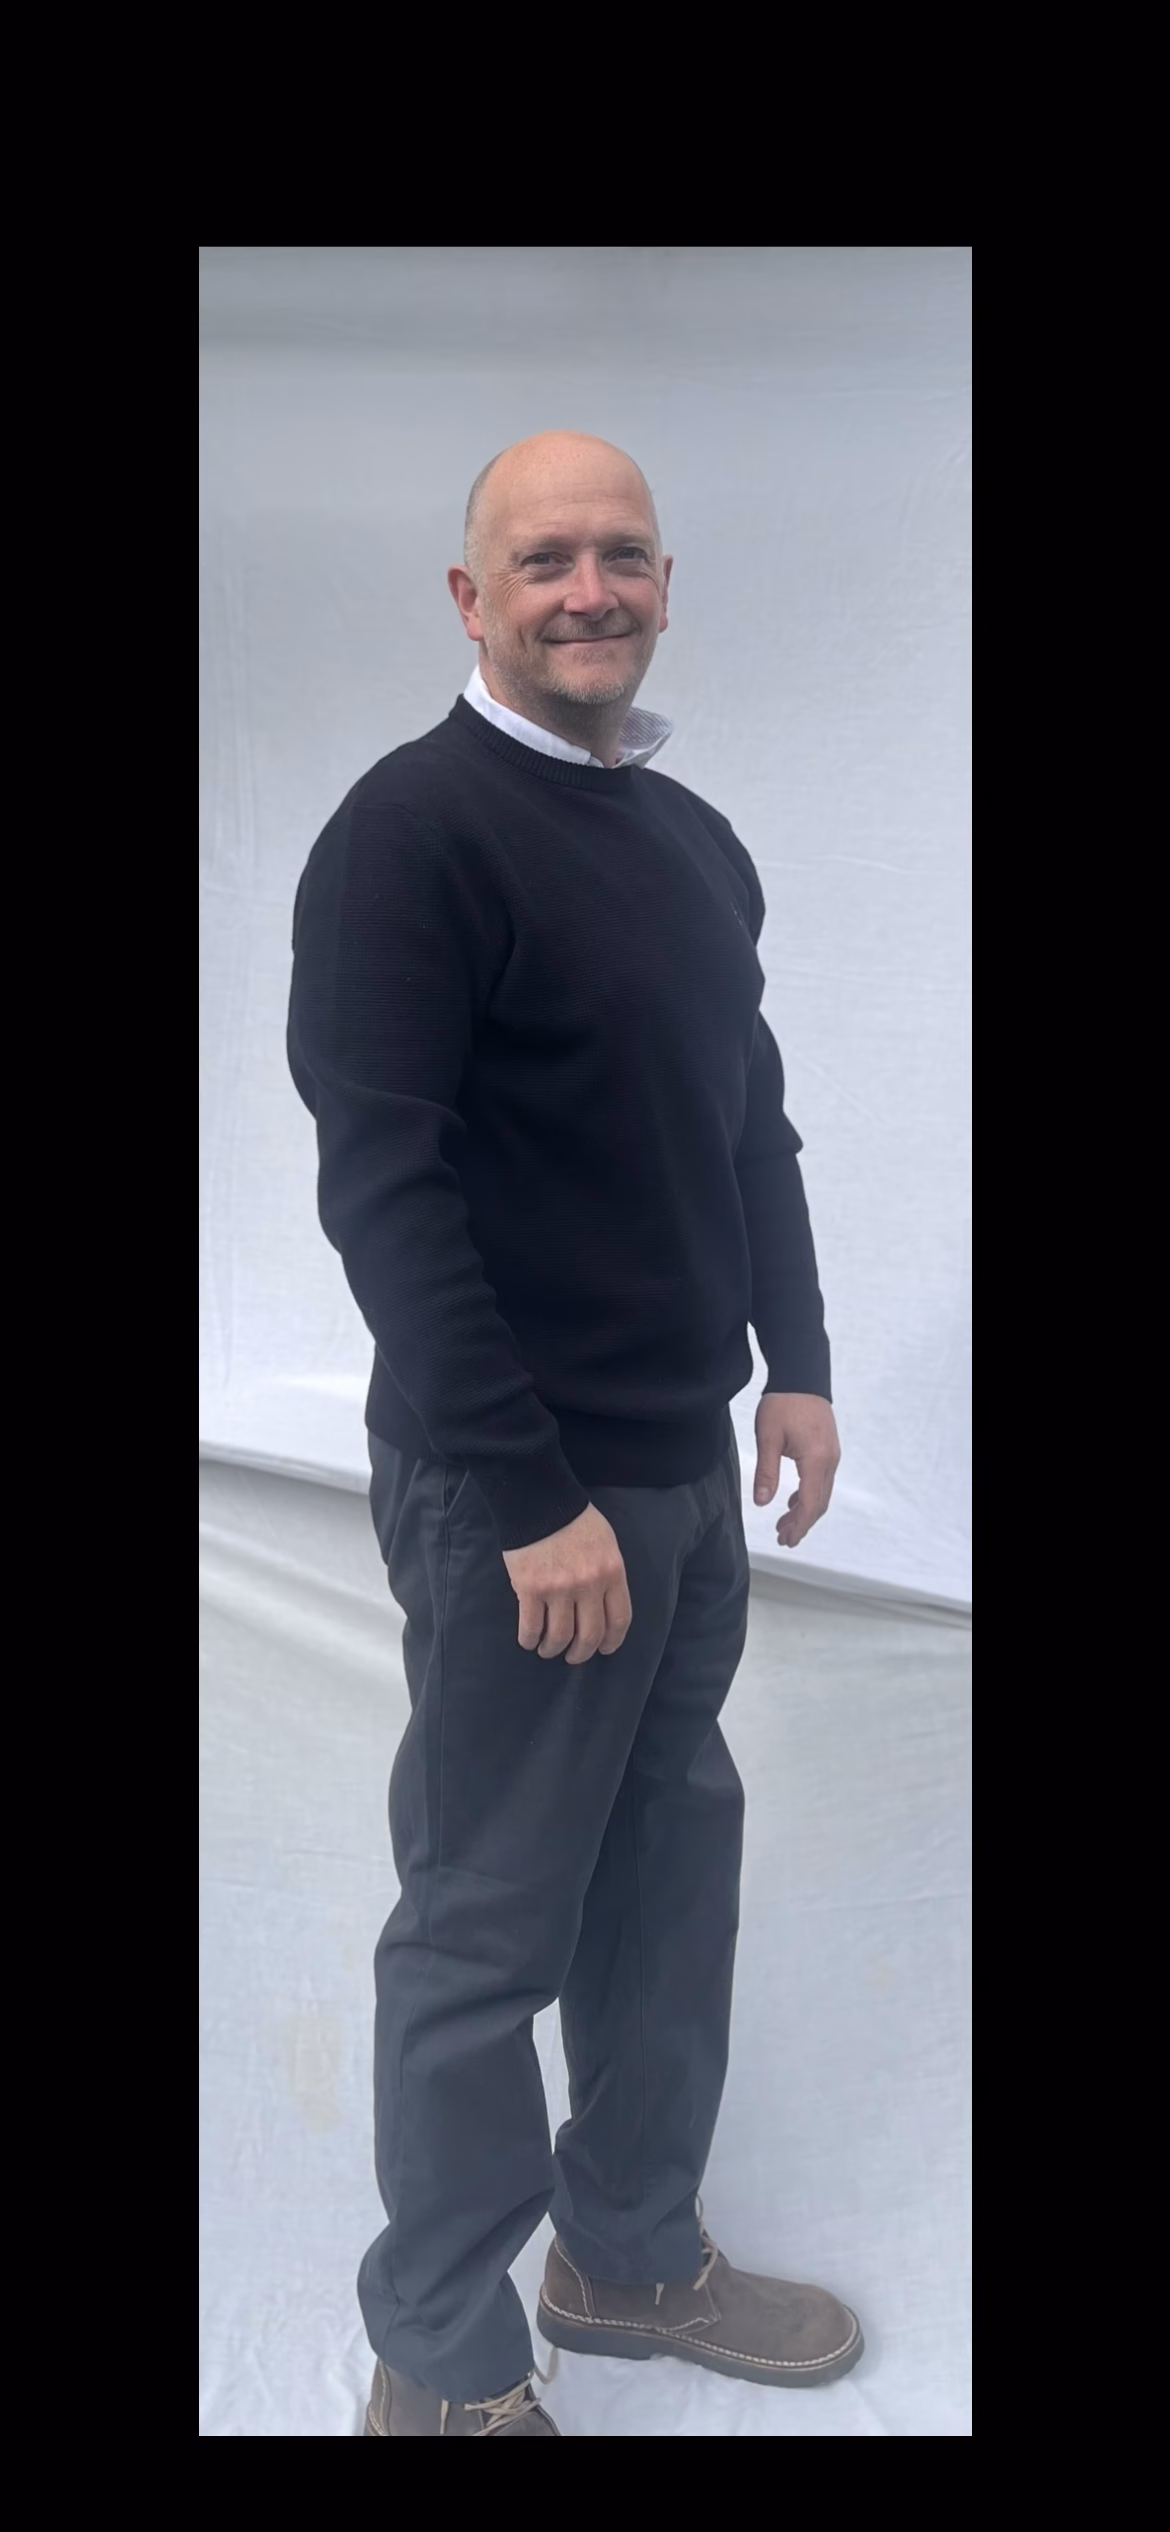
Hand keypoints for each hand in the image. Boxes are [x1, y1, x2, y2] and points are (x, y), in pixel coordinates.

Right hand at [502, 1504, 632, 1664]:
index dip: (613, 1641)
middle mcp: (588, 1585)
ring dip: (553, 1649)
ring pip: (560, 1636)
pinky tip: (529, 1641)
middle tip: (574, 1657)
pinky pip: (531, 1626)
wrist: (539, 1501)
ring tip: (548, 1649)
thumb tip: (603, 1605)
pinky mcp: (530, 1589)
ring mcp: (559, 1588)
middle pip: (590, 1635)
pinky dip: (530, 1640)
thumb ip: (608, 1574)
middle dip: (582, 1653)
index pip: (619, 1619)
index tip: (605, 1649)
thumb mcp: (606, 1544)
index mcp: (611, 1573)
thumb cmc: (574, 1520)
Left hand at [752, 1392, 839, 1548]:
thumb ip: (766, 1472)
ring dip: (805, 1511)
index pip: (809, 1503)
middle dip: (802, 1523)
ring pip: (822, 1493)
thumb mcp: (767, 1437)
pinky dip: (809, 1495)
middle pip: (819, 1502)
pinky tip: (792, 1500)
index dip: (799, 1525)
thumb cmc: (783, 1403)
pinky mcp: (829, 1449)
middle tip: (783, 1539)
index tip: (786, 1539)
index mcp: (816, 1459)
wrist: (802, 1375)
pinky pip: (822, 1480)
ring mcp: (832, 1454)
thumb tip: (762, 1502)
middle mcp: (830, 1460)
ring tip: (784, 1525)